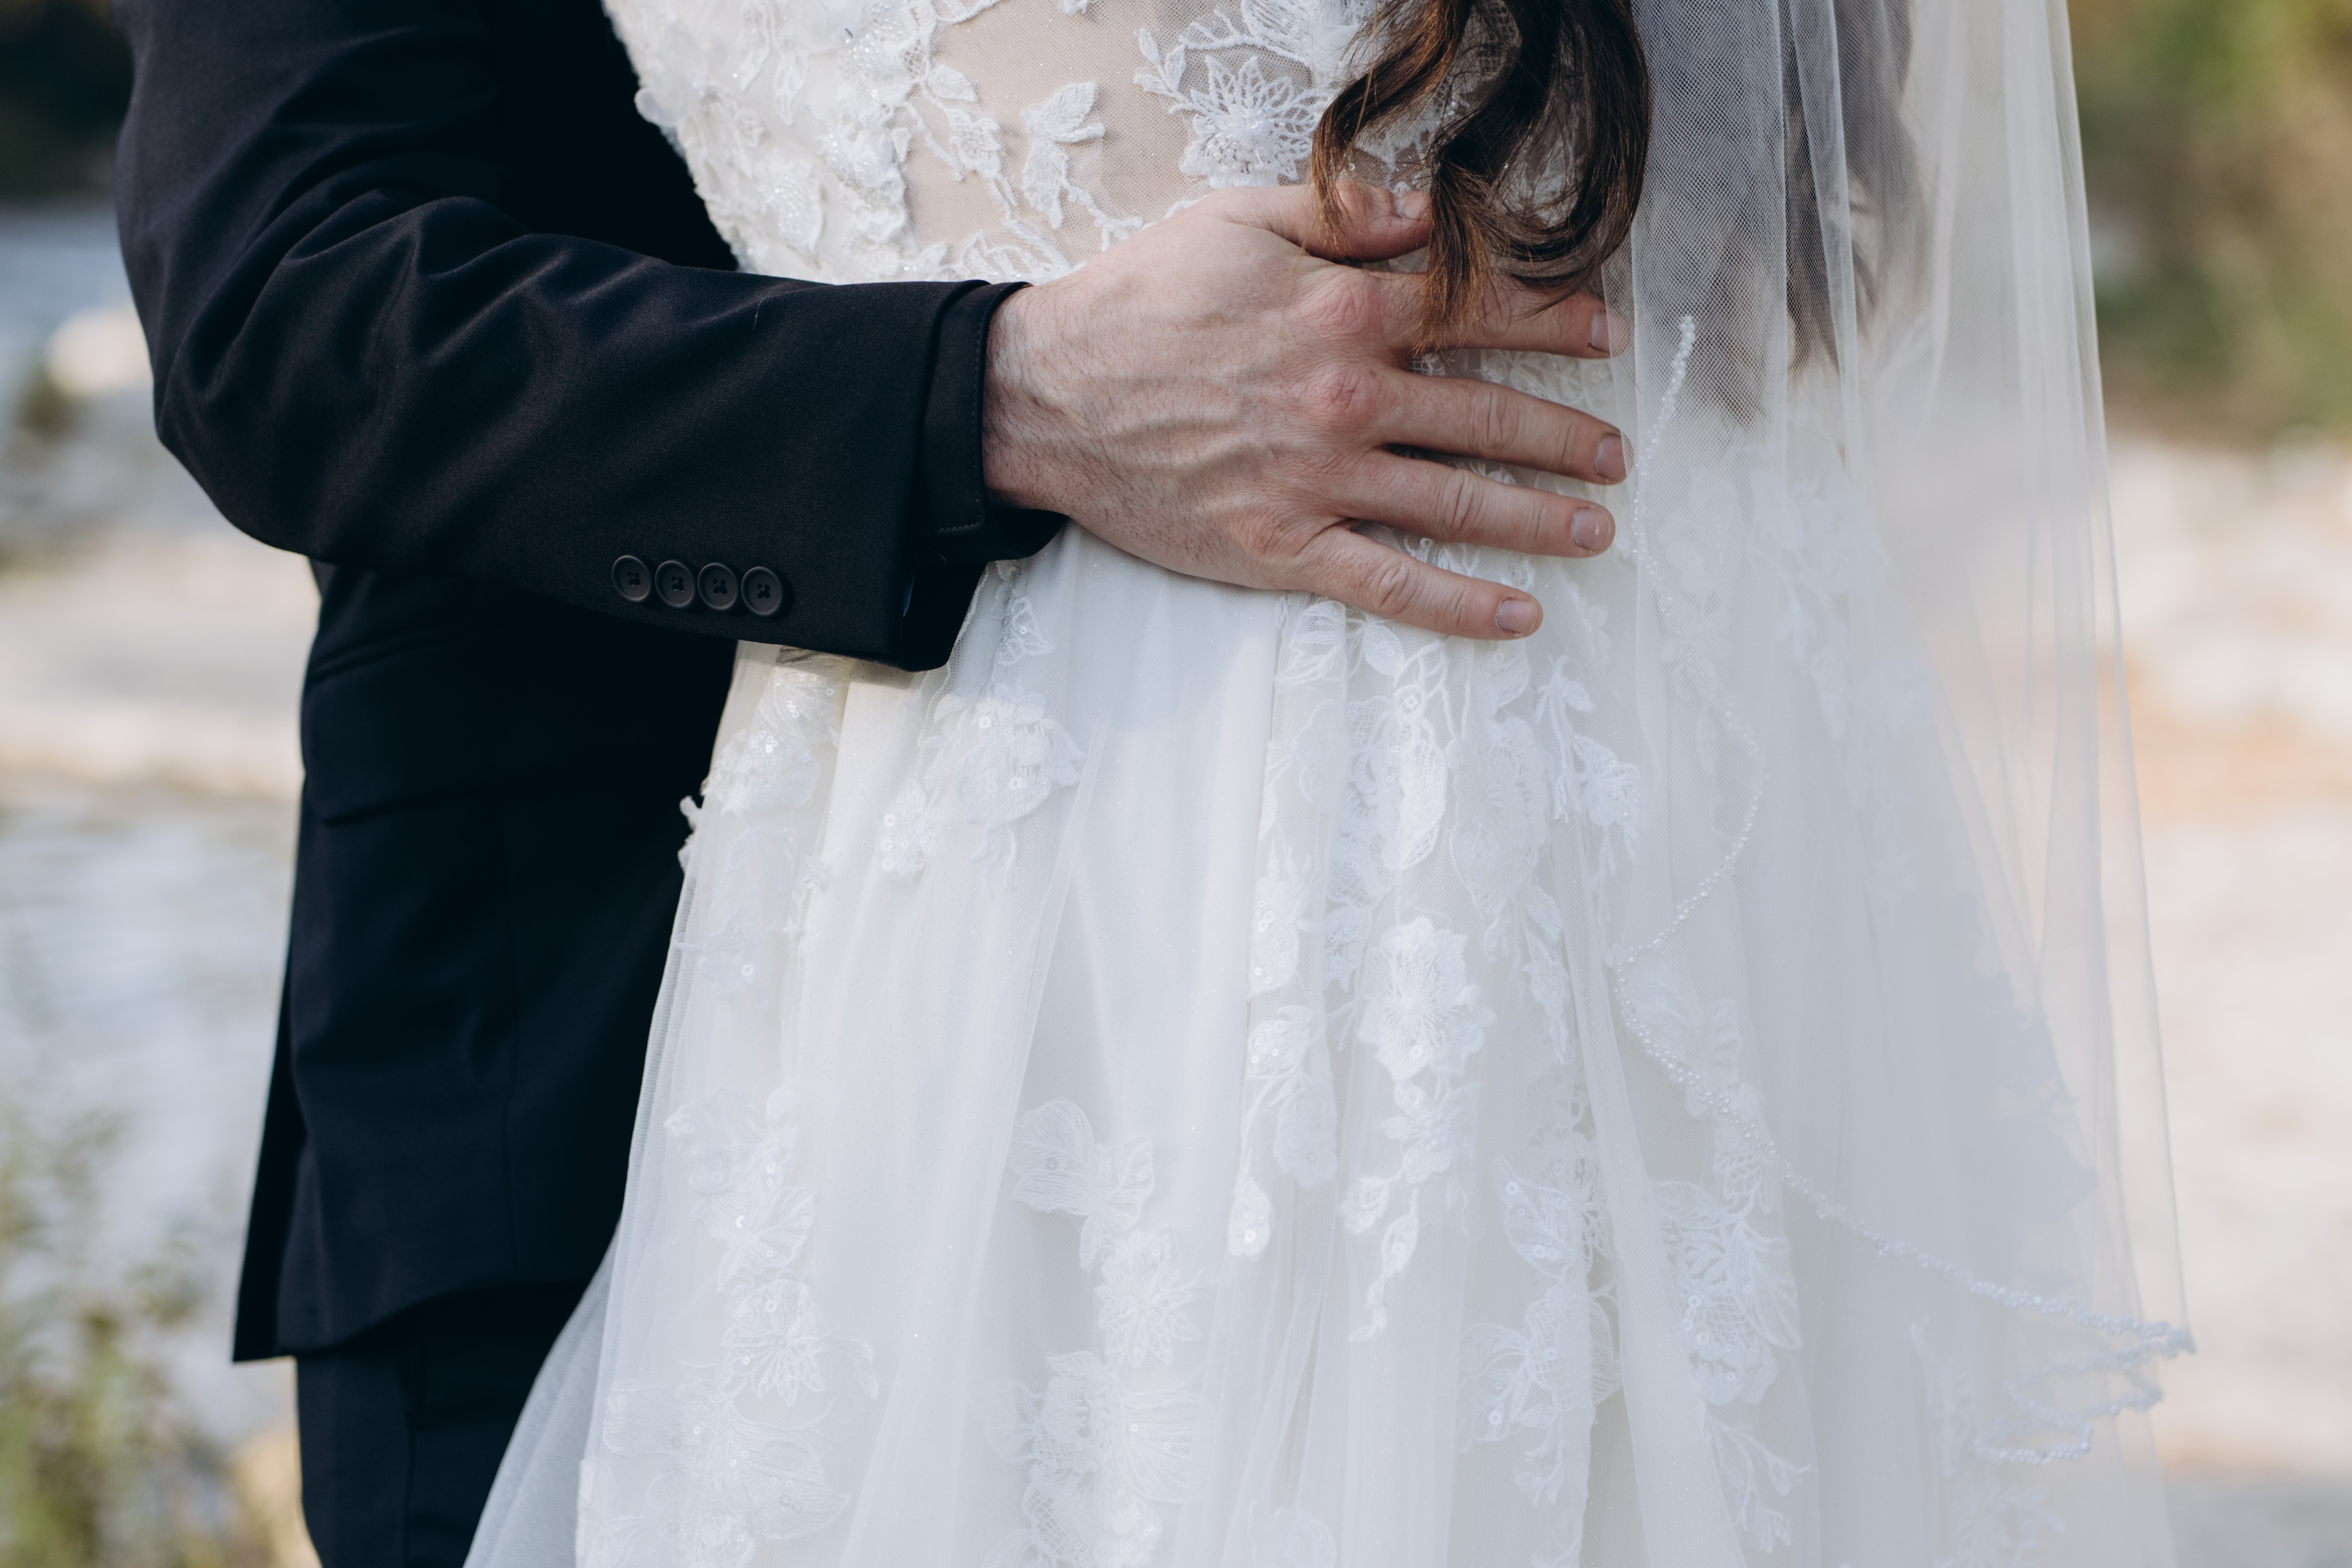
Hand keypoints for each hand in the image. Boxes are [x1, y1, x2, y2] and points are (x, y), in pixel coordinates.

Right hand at [980, 180, 1626, 640]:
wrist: (1046, 398)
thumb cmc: (1139, 302)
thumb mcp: (1238, 221)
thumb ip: (1346, 215)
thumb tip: (1433, 209)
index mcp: (1344, 311)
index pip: (1479, 310)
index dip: (1552, 321)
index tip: (1602, 334)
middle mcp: (1348, 400)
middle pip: (1487, 416)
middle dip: (1564, 436)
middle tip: (1615, 454)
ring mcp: (1320, 483)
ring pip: (1457, 502)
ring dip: (1539, 518)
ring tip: (1596, 529)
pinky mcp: (1282, 549)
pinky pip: (1390, 586)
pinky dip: (1460, 605)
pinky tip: (1517, 616)